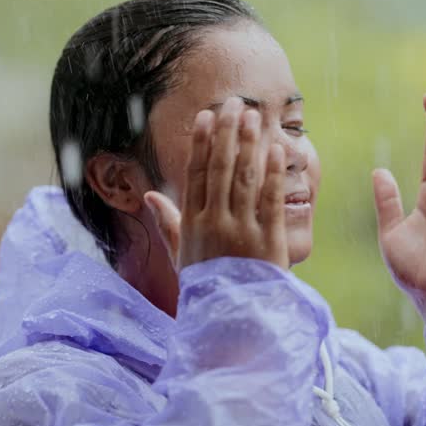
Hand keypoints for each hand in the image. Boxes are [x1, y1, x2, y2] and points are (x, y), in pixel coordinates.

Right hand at [143, 97, 288, 270]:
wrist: (233, 322)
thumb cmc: (208, 287)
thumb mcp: (182, 257)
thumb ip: (168, 223)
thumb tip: (150, 195)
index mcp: (193, 224)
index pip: (196, 174)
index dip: (202, 143)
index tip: (207, 116)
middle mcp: (215, 223)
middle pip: (221, 169)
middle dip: (227, 133)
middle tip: (235, 103)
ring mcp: (242, 231)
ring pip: (244, 179)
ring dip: (249, 144)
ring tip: (255, 117)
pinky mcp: (268, 241)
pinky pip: (270, 200)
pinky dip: (273, 173)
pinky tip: (275, 150)